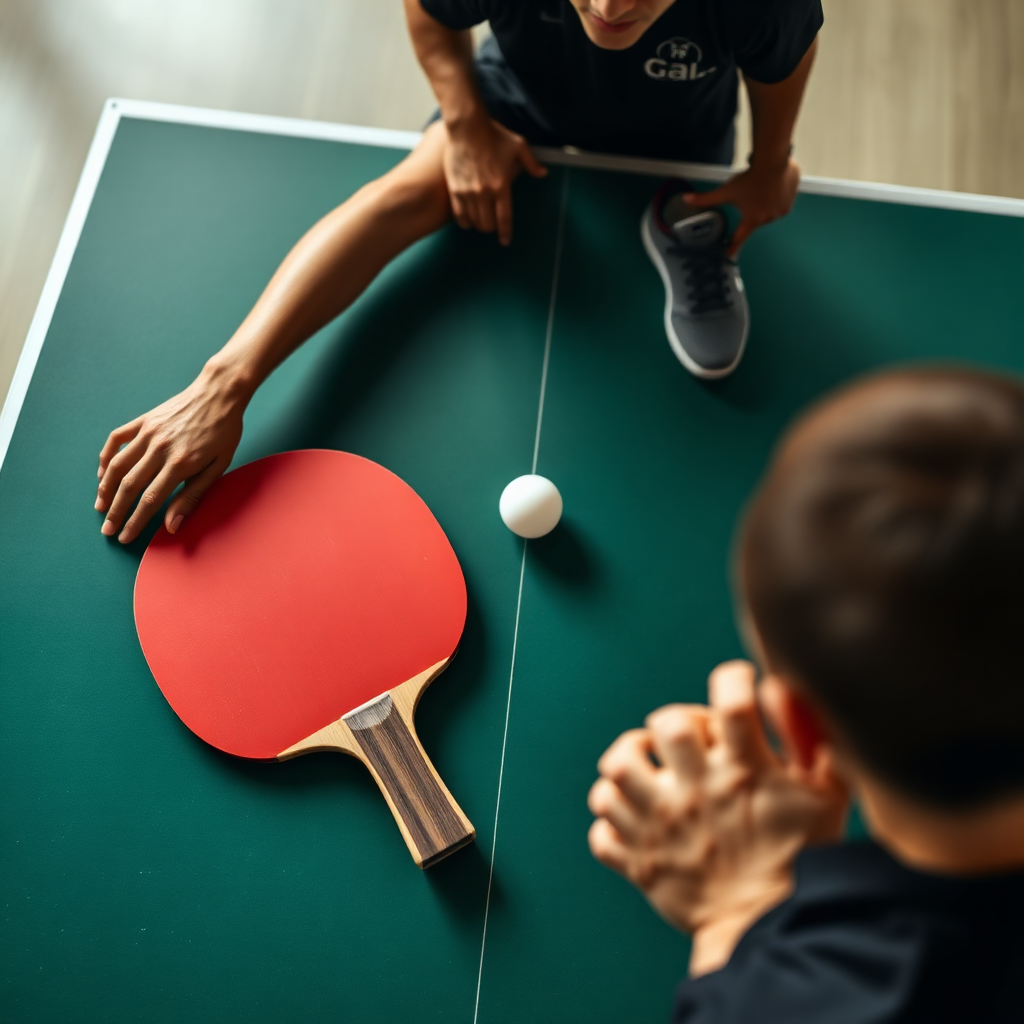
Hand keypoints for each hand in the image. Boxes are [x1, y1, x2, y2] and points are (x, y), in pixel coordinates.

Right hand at [95, 363, 248, 543]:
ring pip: (117, 465)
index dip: (135, 521)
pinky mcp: (143, 421)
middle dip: (116, 512)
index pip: (151, 500)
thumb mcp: (219, 466)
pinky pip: (116, 440)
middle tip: (107, 530)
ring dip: (105, 489)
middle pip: (129, 486)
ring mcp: (148, 432)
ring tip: (100, 507)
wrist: (219, 393)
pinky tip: (102, 473)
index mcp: (181, 463)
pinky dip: (105, 457)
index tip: (125, 536)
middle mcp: (159, 448)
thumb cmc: (224, 432)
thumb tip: (172, 525)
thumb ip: (193, 495)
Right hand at [442, 115, 546, 244]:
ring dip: (478, 225)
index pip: (504, 218)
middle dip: (491, 228)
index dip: (505, 233)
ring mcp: (468, 192)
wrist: (467, 127)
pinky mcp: (455, 188)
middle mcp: (484, 192)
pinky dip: (464, 221)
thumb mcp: (518, 146)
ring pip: (474, 221)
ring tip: (480, 223)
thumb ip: (531, 163)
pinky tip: (467, 222)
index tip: (505, 241)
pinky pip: (459, 214)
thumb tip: (543, 173)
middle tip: (492, 226)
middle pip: (488, 224)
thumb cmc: (493, 134)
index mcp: (501, 185)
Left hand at [587, 661, 846, 975]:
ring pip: (617, 770)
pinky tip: (632, 818)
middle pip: (665, 725)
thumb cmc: (802, 858)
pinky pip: (601, 830)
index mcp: (745, 773)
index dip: (733, 679)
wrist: (771, 930)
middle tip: (685, 741)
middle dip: (674, 722)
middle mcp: (696, 793)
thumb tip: (781, 687)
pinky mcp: (640, 863)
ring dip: (628, 762)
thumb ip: (807, 737)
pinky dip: (611, 820)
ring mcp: (661, 827)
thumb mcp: (825, 796)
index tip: (735, 683)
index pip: (733, 702)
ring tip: (646, 769)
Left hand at [684, 157, 800, 256]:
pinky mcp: (791, 201)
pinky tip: (774, 184)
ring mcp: (782, 211)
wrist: (773, 161)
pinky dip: (777, 195)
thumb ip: (706, 198)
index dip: (733, 247)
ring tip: (763, 186)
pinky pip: (782, 200)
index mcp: (752, 220)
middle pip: (756, 218)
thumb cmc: (748, 179)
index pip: (739, 238)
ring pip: (769, 209)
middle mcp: (768, 220)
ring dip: (765, 201)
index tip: (728, 255)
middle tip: (751, 193)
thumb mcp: (726, 190)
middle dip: (752, 209)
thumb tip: (685, 199)